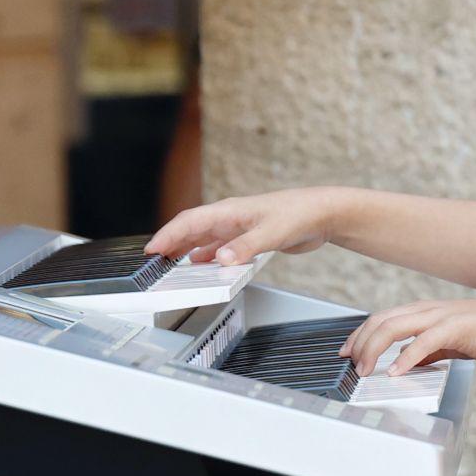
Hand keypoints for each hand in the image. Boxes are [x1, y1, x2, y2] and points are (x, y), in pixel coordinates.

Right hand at [147, 188, 343, 265]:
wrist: (323, 213)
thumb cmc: (300, 214)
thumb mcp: (271, 233)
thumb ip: (245, 247)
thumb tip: (221, 258)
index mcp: (229, 211)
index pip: (189, 221)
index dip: (167, 235)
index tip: (152, 250)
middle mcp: (230, 217)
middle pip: (191, 229)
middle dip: (170, 242)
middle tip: (153, 260)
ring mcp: (238, 227)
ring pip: (203, 237)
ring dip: (186, 249)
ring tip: (170, 262)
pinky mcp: (249, 237)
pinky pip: (219, 246)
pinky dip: (206, 255)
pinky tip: (202, 263)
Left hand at [339, 298, 475, 376]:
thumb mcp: (454, 342)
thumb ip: (431, 350)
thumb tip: (410, 362)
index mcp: (428, 312)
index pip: (385, 317)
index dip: (362, 333)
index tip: (348, 350)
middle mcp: (431, 310)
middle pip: (382, 319)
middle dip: (360, 341)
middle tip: (349, 363)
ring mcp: (443, 317)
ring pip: (396, 326)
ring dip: (375, 349)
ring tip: (365, 369)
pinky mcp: (457, 328)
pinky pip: (424, 342)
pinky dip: (406, 357)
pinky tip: (396, 371)